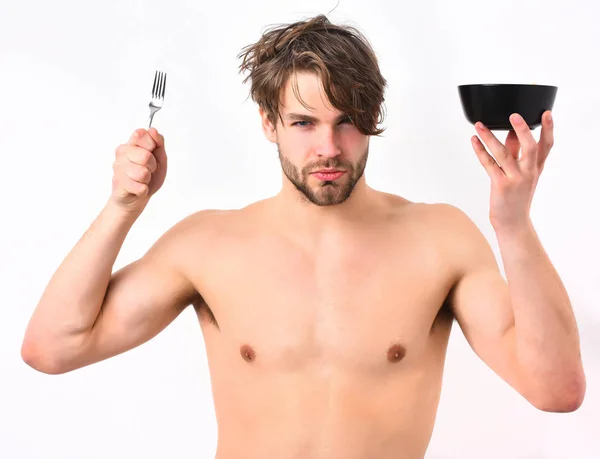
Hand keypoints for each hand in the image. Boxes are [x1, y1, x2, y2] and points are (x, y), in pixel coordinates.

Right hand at [110, 128, 166, 212]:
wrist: (137, 197)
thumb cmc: (149, 176)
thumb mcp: (160, 158)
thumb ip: (159, 143)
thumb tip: (153, 131)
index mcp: (132, 143)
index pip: (141, 134)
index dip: (152, 145)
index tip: (152, 152)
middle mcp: (122, 152)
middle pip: (145, 156)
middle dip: (152, 166)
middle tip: (148, 169)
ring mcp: (118, 167)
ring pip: (143, 173)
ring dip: (147, 179)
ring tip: (142, 179)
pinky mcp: (118, 183)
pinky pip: (140, 187)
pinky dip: (143, 189)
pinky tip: (138, 187)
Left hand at [471, 110, 553, 229]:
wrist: (513, 222)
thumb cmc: (516, 195)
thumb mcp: (522, 173)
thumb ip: (517, 152)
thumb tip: (511, 132)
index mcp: (536, 167)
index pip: (547, 145)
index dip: (548, 129)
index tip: (546, 113)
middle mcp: (529, 171)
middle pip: (530, 147)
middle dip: (522, 130)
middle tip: (514, 115)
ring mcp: (515, 179)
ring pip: (504, 154)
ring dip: (489, 137)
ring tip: (479, 125)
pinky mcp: (501, 185)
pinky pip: (489, 164)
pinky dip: (480, 151)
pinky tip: (474, 140)